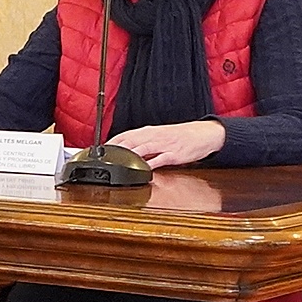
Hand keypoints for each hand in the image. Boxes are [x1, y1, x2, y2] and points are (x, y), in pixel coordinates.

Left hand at [110, 119, 226, 168]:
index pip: (124, 135)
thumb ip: (142, 142)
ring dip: (128, 155)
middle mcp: (153, 136)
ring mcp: (164, 145)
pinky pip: (159, 159)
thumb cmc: (179, 136)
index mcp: (148, 132)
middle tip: (102, 158)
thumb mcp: (158, 136)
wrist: (203, 134)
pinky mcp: (174, 155)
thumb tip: (124, 149)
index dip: (110, 142)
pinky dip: (149, 164)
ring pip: (142, 149)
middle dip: (115, 149)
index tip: (98, 150)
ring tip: (116, 162)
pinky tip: (141, 169)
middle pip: (130, 141)